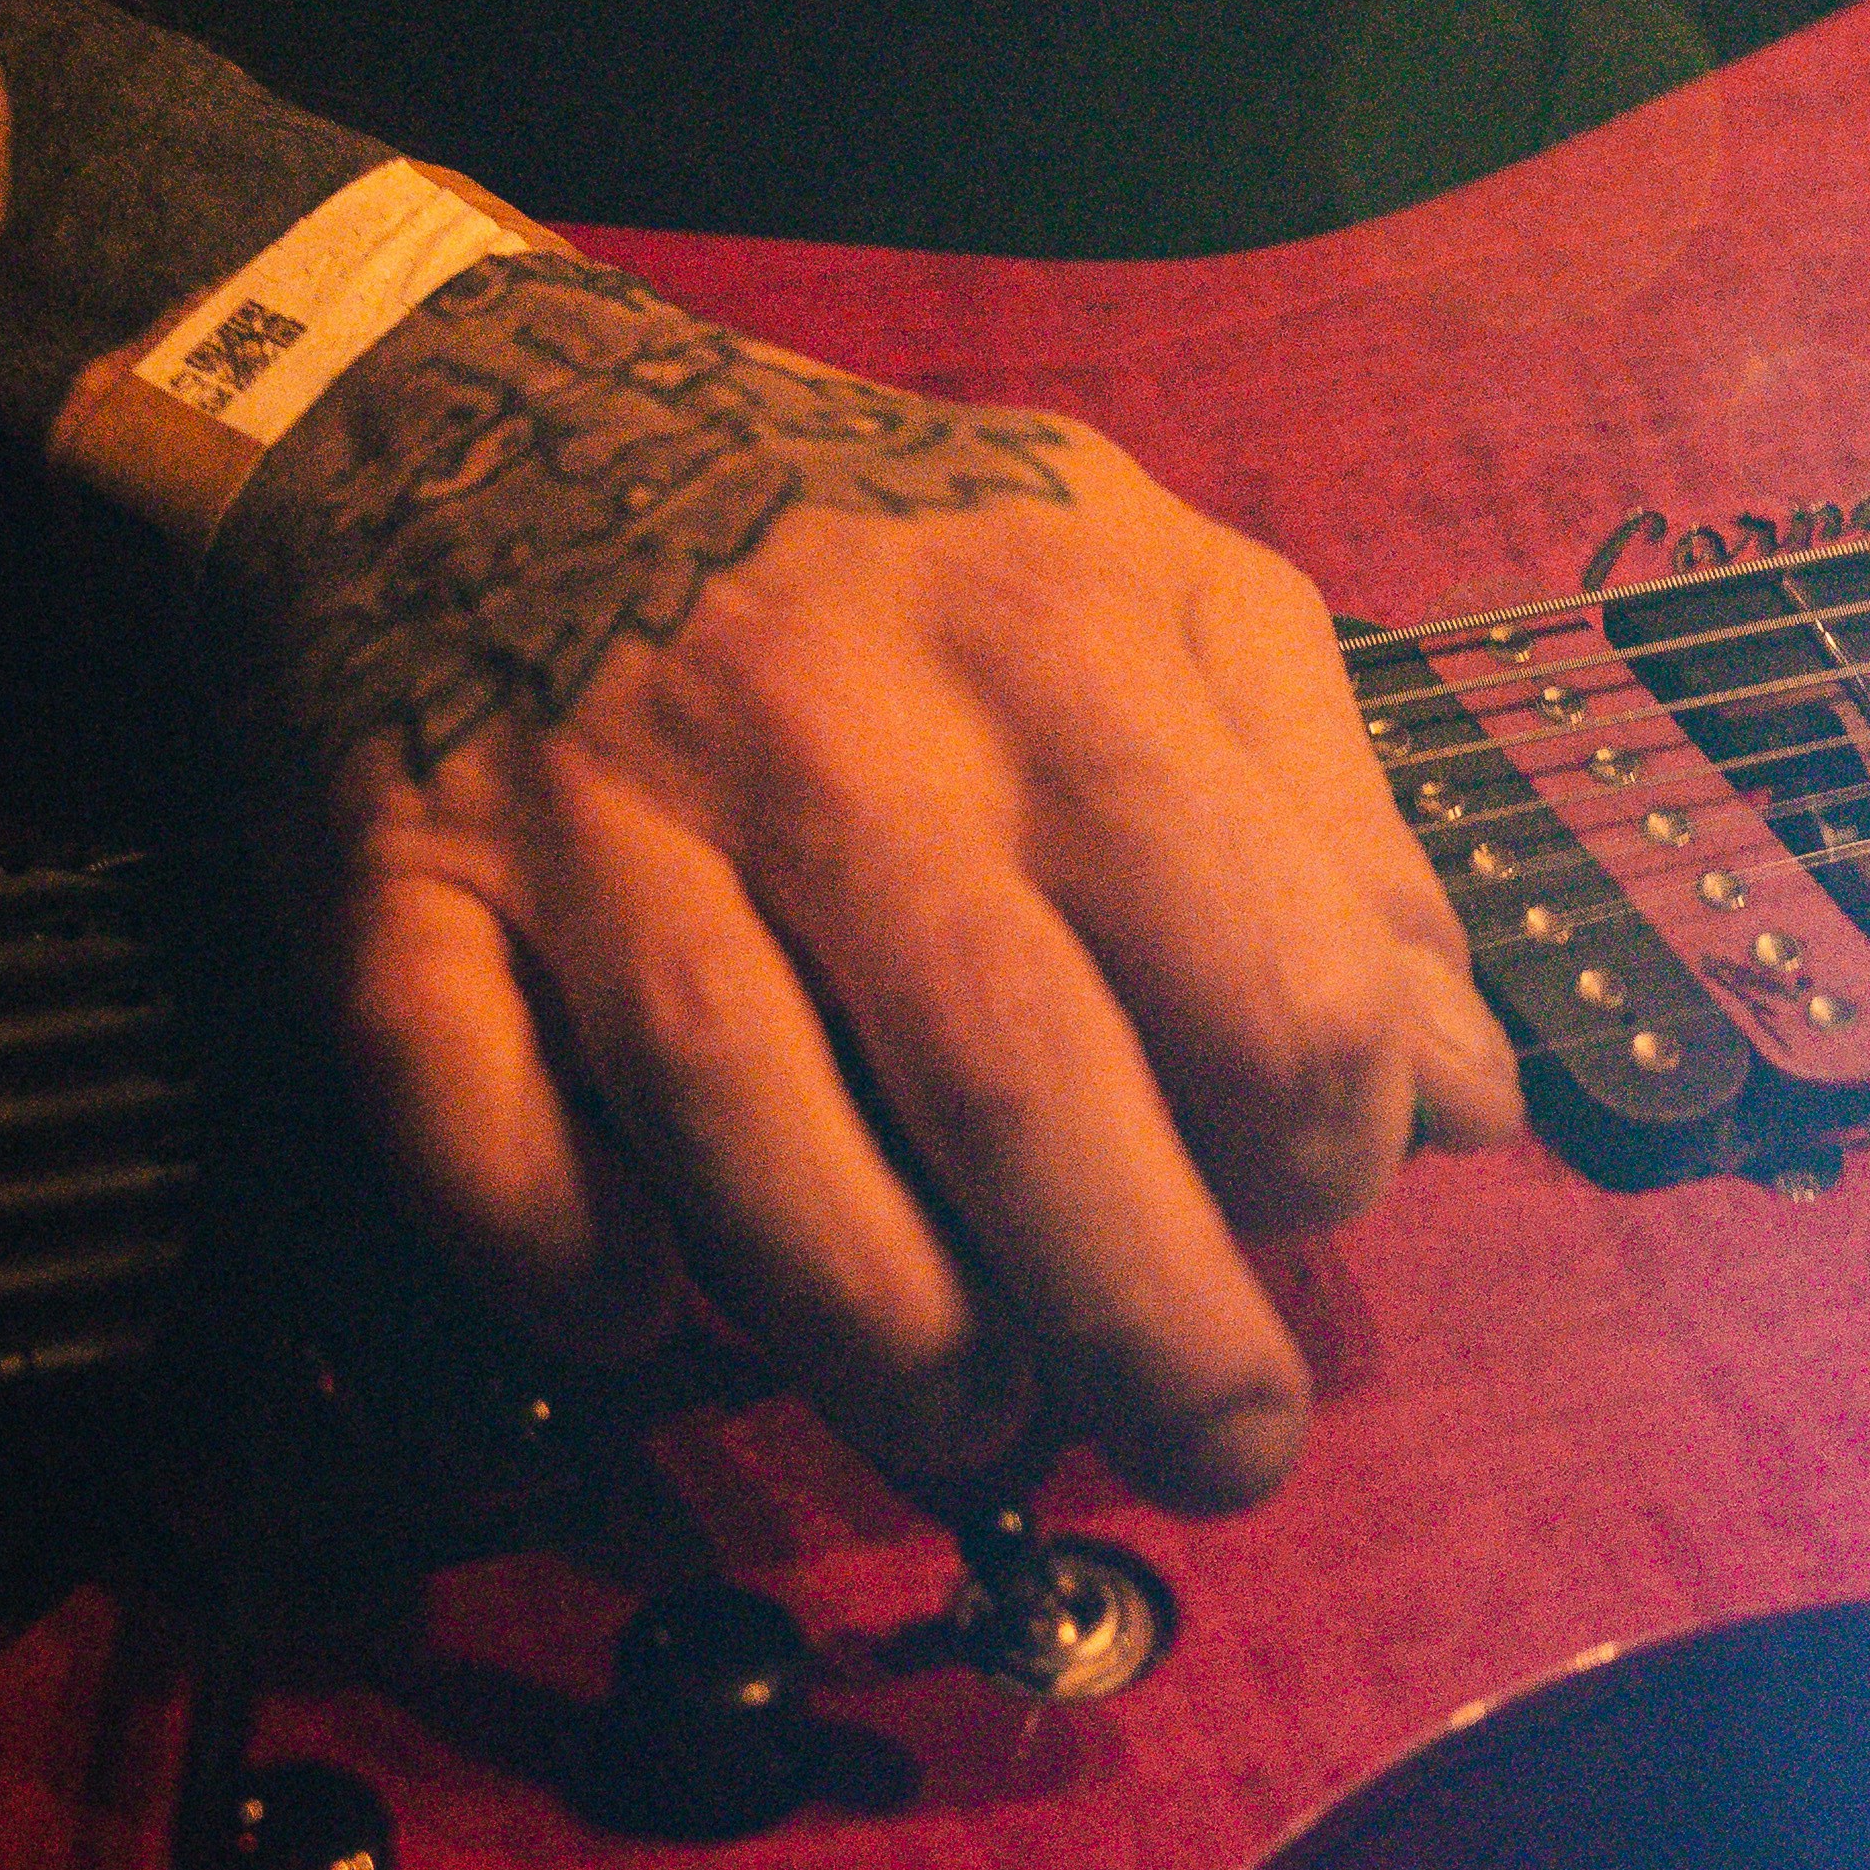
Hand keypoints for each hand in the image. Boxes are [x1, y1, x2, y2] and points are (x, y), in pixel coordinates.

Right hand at [211, 254, 1515, 1508]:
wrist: (494, 421)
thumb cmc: (892, 558)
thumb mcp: (1166, 601)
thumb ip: (1336, 835)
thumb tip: (1465, 1095)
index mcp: (1062, 646)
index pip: (1257, 973)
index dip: (1324, 1144)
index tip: (1313, 1196)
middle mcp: (837, 727)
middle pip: (1019, 1078)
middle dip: (1150, 1320)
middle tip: (1222, 1449)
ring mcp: (605, 813)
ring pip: (746, 1125)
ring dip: (879, 1333)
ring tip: (970, 1422)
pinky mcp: (403, 894)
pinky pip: (472, 1121)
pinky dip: (567, 1255)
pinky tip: (647, 1321)